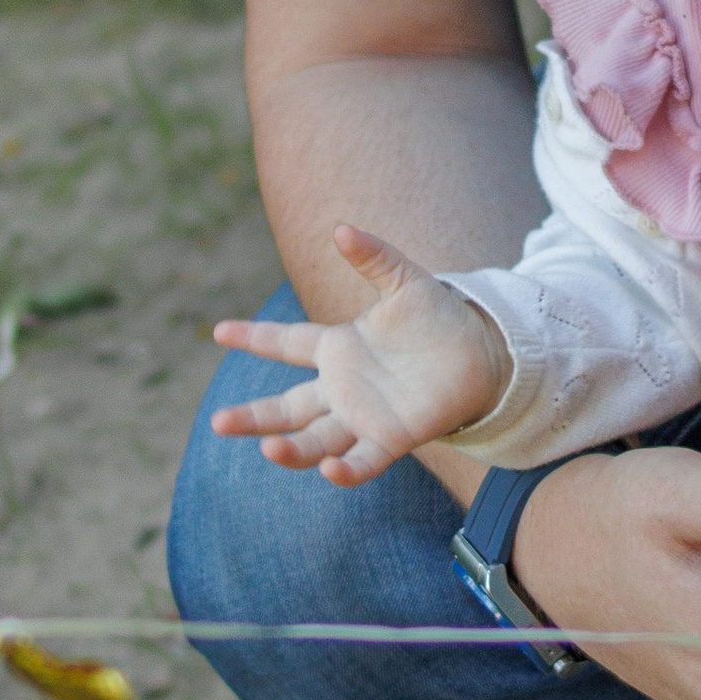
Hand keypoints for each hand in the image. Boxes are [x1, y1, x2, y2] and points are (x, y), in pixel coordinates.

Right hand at [208, 224, 509, 484]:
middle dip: (253, 418)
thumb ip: (373, 257)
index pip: (286, 343)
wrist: (482, 352)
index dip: (253, 337)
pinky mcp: (393, 437)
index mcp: (339, 348)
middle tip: (218, 422)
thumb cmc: (438, 318)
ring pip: (316, 438)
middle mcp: (343, 388)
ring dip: (292, 448)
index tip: (218, 331)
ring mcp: (364, 416)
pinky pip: (364, 459)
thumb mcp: (404, 280)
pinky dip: (345, 468)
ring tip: (268, 449)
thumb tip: (340, 230)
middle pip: (287, 408)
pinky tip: (328, 470)